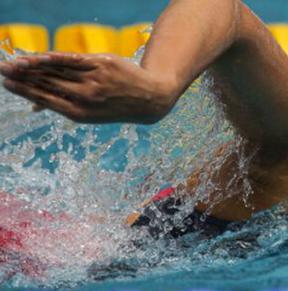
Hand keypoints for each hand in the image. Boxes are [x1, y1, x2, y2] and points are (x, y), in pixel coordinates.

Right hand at [0, 52, 178, 123]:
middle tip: (3, 70)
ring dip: (32, 65)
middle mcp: (85, 97)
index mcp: (80, 113)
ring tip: (15, 63)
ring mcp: (94, 80)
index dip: (24, 91)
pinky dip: (54, 57)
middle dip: (22, 77)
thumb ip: (63, 105)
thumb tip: (34, 106)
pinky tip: (39, 56)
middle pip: (47, 83)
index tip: (6, 83)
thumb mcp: (91, 113)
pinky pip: (73, 59)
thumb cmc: (115, 104)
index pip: (45, 99)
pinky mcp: (102, 64)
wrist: (150, 98)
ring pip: (57, 71)